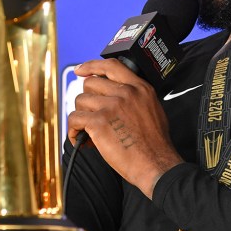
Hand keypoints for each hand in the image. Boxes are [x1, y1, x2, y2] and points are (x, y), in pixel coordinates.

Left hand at [66, 58, 183, 197]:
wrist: (156, 164)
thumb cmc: (154, 144)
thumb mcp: (152, 109)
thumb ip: (134, 97)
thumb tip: (112, 94)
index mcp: (140, 88)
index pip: (111, 66)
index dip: (91, 66)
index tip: (80, 70)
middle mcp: (126, 92)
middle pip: (91, 84)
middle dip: (87, 101)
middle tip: (93, 118)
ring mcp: (112, 105)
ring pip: (81, 101)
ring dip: (81, 117)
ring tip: (90, 133)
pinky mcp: (99, 121)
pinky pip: (75, 118)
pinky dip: (74, 131)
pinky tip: (83, 140)